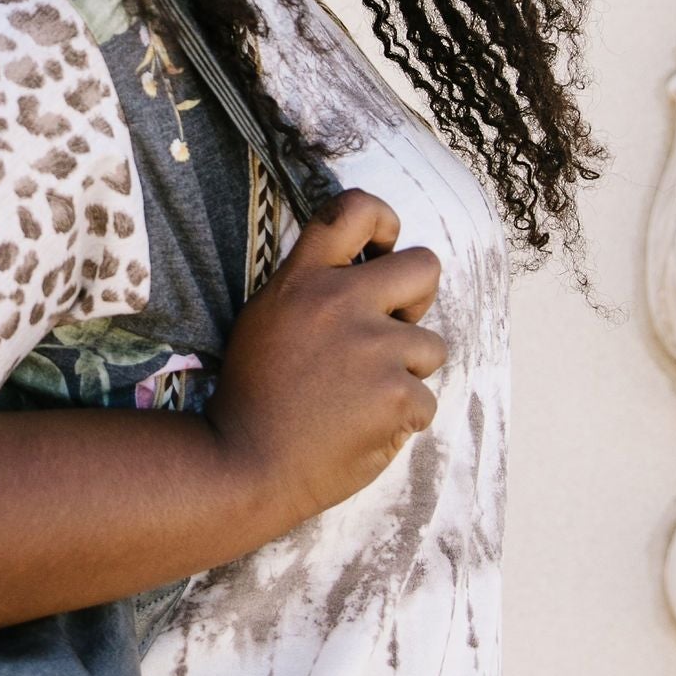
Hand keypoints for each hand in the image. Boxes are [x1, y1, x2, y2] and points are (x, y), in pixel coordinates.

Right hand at [209, 188, 444, 525]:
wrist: (244, 465)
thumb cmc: (254, 398)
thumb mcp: (265, 321)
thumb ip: (310, 291)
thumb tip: (369, 275)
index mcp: (302, 280)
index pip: (355, 210)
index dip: (385, 220)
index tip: (383, 250)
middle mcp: (339, 302)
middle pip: (425, 265)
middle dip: (419, 299)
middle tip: (393, 330)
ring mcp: (373, 347)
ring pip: (431, 345)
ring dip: (407, 373)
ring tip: (361, 399)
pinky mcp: (397, 393)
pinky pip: (425, 400)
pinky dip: (402, 420)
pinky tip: (363, 430)